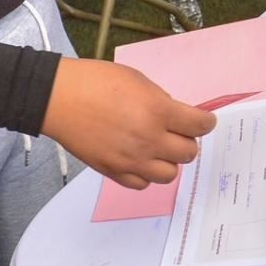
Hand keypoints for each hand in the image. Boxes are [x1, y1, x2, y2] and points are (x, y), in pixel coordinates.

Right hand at [42, 58, 213, 188]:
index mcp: (158, 111)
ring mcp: (131, 160)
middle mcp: (149, 139)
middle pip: (189, 153)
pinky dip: (146, 174)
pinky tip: (139, 159)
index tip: (204, 121)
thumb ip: (162, 101)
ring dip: (169, 161)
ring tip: (158, 147)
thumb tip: (178, 116)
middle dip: (187, 141)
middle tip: (177, 132)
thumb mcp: (139, 80)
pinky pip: (142, 184)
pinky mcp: (113, 172)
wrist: (59, 98)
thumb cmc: (96, 81)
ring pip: (170, 174)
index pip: (200, 126)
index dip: (206, 122)